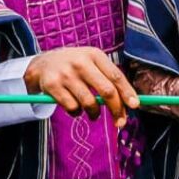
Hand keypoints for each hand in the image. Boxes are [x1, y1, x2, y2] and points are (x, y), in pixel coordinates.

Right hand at [23, 47, 138, 127]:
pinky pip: (72, 108)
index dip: (127, 92)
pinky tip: (75, 108)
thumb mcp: (92, 63)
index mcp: (95, 55)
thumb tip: (129, 103)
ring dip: (95, 113)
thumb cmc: (77, 66)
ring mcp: (66, 74)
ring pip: (89, 103)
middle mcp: (81, 63)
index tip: (135, 105)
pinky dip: (77, 113)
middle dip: (116, 109)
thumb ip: (108, 79)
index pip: (116, 76)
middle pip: (106, 90)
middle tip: (120, 122)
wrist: (44, 63)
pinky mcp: (52, 86)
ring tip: (93, 113)